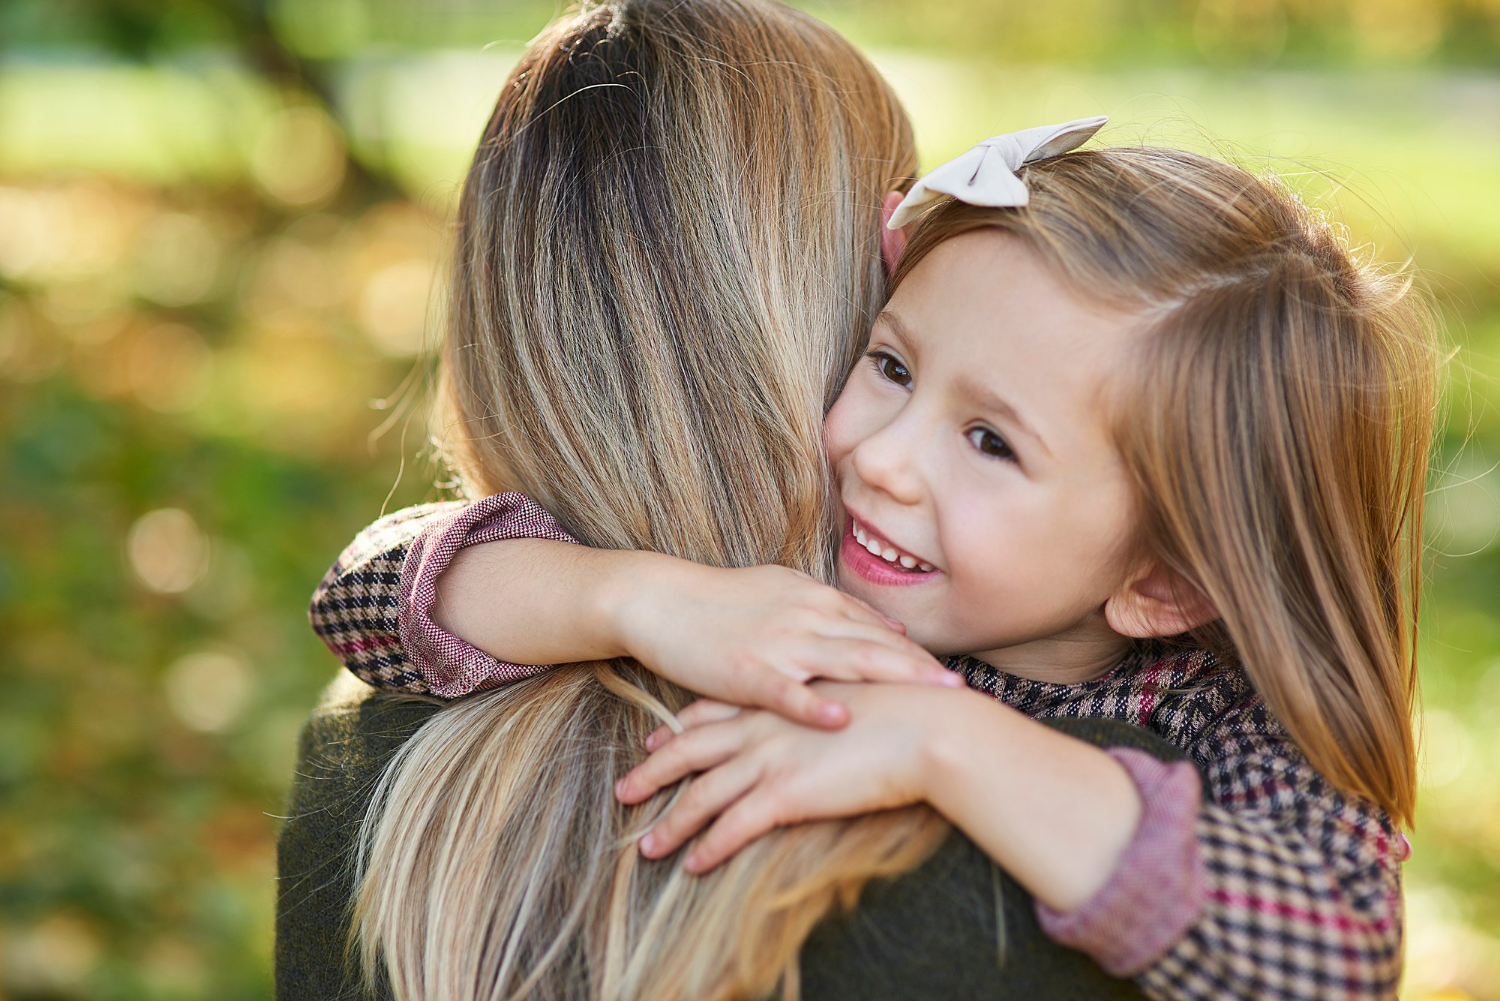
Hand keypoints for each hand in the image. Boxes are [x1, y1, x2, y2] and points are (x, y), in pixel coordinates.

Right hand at [606, 560, 961, 729]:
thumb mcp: (785, 591)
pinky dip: (815, 704)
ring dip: (893, 680)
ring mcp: (777, 643)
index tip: (953, 676)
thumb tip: (883, 622)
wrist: (659, 599)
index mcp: (816, 600)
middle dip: (922, 669)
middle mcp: (806, 617)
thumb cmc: (719, 600)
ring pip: (846, 662)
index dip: (918, 654)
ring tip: (930, 698)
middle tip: (962, 691)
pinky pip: (786, 690)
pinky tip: (842, 718)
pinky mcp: (744, 670)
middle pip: (876, 645)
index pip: (879, 630)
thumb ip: (835, 608)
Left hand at [616, 683, 952, 871]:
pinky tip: (693, 864)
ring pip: (703, 794)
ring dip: (671, 824)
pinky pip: (733, 826)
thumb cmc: (908, 709)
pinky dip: (709, 847)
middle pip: (693, 750)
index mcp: (780, 699)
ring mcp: (771, 758)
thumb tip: (828, 711)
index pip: (718, 709)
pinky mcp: (785, 793)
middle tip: (626, 789)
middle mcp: (765, 726)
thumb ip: (829, 700)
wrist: (930, 726)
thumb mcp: (856, 690)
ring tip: (647, 847)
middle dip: (655, 771)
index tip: (661, 733)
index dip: (685, 723)